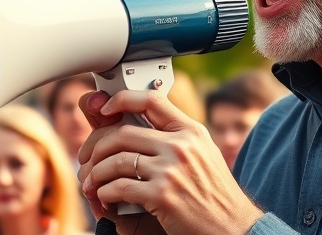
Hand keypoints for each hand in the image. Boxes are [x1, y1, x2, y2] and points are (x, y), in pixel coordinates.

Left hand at [77, 90, 262, 234]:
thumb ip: (176, 137)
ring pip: (116, 161)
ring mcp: (171, 170)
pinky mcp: (161, 195)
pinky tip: (105, 197)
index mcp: (191, 131)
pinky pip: (119, 187)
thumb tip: (139, 124)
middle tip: (88, 159)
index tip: (106, 108)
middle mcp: (181, 146)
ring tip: (92, 183)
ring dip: (96, 174)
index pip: (151, 99)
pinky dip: (105, 192)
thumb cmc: (215, 192)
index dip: (122, 99)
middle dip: (97, 147)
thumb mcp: (202, 153)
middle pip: (122, 133)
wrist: (232, 225)